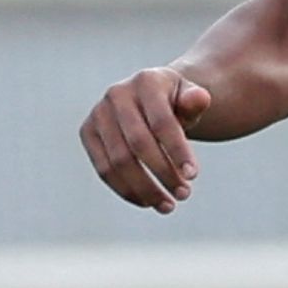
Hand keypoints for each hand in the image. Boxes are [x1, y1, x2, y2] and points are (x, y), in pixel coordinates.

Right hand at [82, 67, 212, 212]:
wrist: (150, 97)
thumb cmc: (176, 102)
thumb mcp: (191, 97)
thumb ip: (196, 100)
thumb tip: (200, 99)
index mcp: (146, 81)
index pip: (162, 122)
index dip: (177, 150)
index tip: (193, 176)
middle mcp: (117, 94)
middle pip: (138, 144)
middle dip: (163, 173)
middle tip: (184, 195)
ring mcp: (98, 113)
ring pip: (117, 161)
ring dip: (144, 188)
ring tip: (168, 205)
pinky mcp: (87, 132)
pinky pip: (103, 169)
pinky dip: (125, 190)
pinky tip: (147, 202)